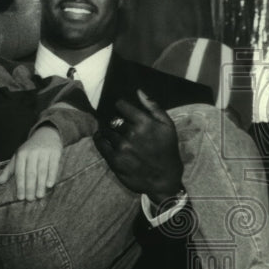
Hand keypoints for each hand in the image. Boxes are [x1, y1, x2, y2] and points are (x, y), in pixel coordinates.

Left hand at [0, 125, 61, 200]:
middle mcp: (32, 153)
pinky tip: (49, 185)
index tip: (20, 197)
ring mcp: (44, 152)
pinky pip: (53, 166)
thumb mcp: (18, 157)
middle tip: (30, 199)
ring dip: (40, 184)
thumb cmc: (30, 150)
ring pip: (42, 171)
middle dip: (30, 187)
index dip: (20, 185)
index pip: (19, 172)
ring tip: (39, 196)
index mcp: (21, 154)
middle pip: (30, 173)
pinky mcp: (55, 152)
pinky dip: (51, 176)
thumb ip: (9, 170)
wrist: (46, 134)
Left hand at [93, 89, 183, 204]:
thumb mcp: (168, 126)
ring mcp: (122, 147)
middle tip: (118, 125)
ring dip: (107, 130)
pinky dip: (100, 139)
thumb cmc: (167, 150)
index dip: (120, 106)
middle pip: (113, 119)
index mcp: (145, 123)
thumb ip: (153, 107)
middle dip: (115, 121)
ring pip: (106, 130)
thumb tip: (138, 90)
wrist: (164, 178)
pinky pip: (100, 144)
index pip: (121, 106)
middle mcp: (132, 134)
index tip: (120, 109)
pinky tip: (103, 138)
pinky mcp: (114, 160)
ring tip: (113, 133)